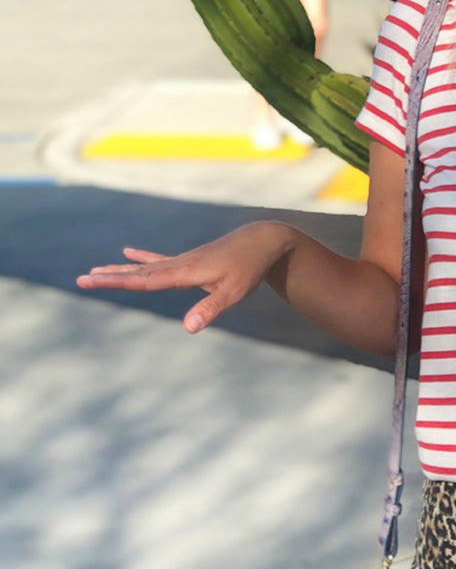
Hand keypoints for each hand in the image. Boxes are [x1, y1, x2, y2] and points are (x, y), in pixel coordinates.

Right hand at [77, 222, 291, 333]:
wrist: (262, 240)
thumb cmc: (249, 267)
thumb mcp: (234, 292)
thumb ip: (210, 309)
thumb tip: (187, 328)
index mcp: (185, 272)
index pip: (144, 281)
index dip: (117, 282)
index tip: (92, 280)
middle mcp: (179, 264)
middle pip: (137, 274)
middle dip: (109, 278)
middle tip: (80, 279)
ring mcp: (183, 261)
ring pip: (144, 268)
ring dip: (119, 270)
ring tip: (94, 272)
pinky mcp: (190, 261)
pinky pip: (160, 261)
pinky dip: (142, 259)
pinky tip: (127, 253)